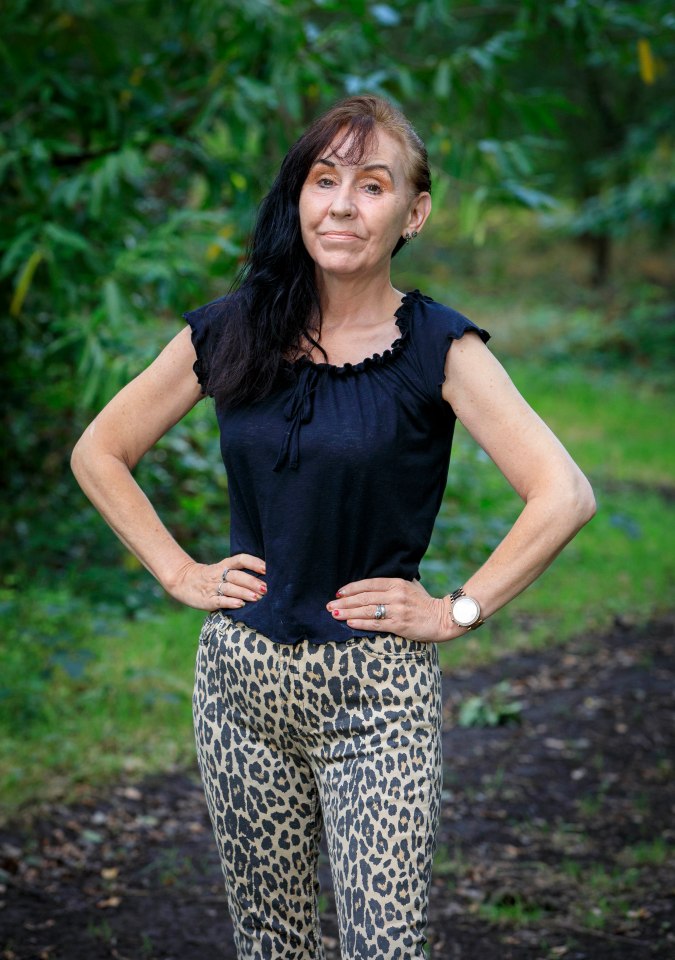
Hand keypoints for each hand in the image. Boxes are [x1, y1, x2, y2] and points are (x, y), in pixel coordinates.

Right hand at [166, 553, 266, 611]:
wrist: (182, 581)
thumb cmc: (210, 577)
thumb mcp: (222, 570)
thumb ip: (239, 573)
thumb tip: (264, 579)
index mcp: (224, 565)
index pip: (240, 559)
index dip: (254, 563)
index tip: (267, 568)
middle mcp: (219, 574)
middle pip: (237, 575)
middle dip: (252, 582)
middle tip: (266, 588)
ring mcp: (212, 587)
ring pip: (230, 588)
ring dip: (244, 592)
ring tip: (257, 597)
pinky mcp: (207, 600)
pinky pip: (219, 600)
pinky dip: (230, 602)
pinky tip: (240, 604)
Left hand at [326, 577, 459, 643]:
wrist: (443, 618)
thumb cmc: (425, 602)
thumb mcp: (412, 586)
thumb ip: (396, 582)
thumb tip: (378, 580)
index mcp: (397, 583)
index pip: (368, 584)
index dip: (351, 588)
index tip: (339, 592)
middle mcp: (396, 595)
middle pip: (364, 597)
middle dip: (344, 601)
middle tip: (329, 605)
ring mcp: (397, 610)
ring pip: (367, 610)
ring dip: (348, 612)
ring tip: (334, 614)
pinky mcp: (399, 624)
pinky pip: (376, 623)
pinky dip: (361, 622)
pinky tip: (349, 622)